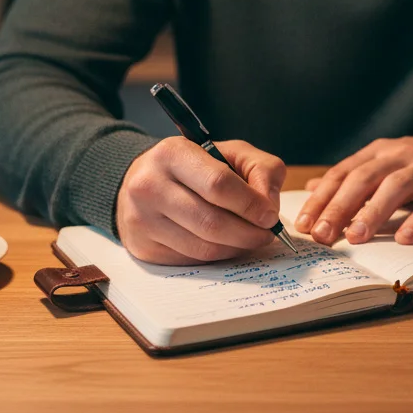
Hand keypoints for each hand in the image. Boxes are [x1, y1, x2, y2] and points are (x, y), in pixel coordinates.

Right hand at [115, 138, 285, 264]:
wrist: (145, 180)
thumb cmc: (196, 166)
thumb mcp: (231, 153)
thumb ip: (261, 169)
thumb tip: (269, 207)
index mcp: (172, 153)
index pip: (218, 185)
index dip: (250, 204)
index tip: (270, 216)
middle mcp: (149, 186)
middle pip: (211, 222)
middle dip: (248, 233)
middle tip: (266, 234)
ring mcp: (142, 219)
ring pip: (203, 247)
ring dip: (236, 248)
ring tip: (250, 239)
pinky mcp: (143, 246)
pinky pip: (191, 260)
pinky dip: (217, 256)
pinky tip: (226, 244)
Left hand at [294, 132, 412, 245]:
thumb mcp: (388, 165)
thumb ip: (353, 177)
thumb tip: (314, 188)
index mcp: (380, 153)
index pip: (344, 173)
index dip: (323, 198)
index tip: (304, 224)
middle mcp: (401, 155)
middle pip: (364, 179)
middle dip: (340, 206)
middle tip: (323, 234)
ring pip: (397, 187)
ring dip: (374, 212)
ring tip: (357, 237)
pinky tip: (406, 238)